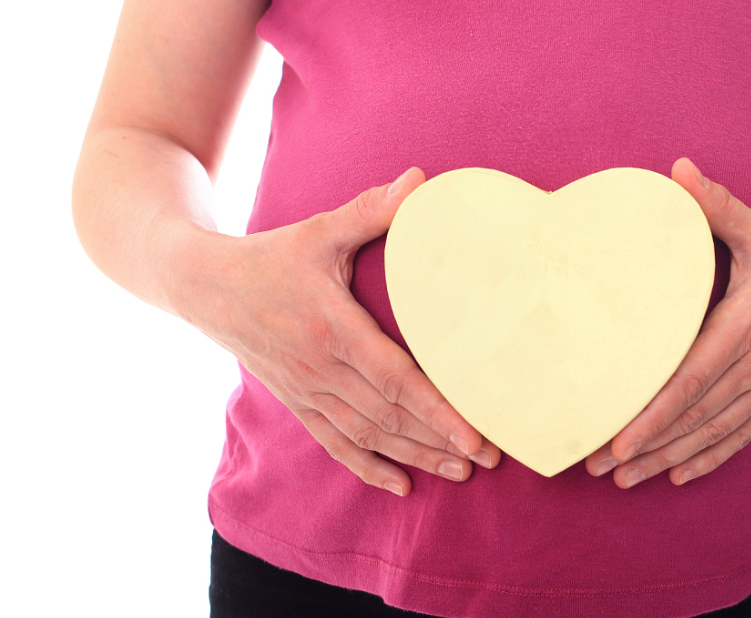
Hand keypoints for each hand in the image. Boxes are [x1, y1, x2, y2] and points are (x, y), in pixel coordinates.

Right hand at [180, 167, 501, 496]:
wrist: (202, 286)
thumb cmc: (270, 256)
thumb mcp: (318, 230)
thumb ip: (370, 211)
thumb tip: (421, 181)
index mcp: (332, 329)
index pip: (394, 379)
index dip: (436, 409)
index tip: (475, 433)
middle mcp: (320, 370)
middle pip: (390, 417)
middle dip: (441, 440)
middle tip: (490, 459)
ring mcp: (307, 392)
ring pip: (368, 436)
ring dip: (416, 456)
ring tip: (461, 472)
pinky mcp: (297, 402)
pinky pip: (335, 444)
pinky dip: (368, 467)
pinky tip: (401, 485)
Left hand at [585, 157, 750, 487]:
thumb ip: (717, 206)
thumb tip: (676, 169)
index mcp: (749, 324)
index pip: (691, 379)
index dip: (653, 414)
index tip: (617, 439)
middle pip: (693, 416)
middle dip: (644, 446)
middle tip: (600, 467)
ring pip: (713, 433)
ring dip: (667, 459)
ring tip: (626, 481)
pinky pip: (742, 435)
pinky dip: (710, 458)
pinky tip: (679, 476)